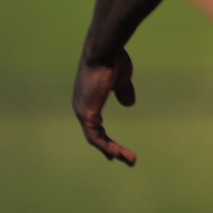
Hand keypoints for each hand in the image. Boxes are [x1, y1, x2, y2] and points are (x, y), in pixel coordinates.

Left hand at [73, 46, 138, 164]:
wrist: (104, 52)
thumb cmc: (113, 61)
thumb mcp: (122, 80)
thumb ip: (123, 92)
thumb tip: (128, 104)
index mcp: (89, 100)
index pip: (96, 126)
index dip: (107, 139)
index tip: (117, 151)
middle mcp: (82, 108)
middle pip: (96, 136)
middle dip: (112, 149)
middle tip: (128, 159)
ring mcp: (83, 111)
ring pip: (96, 139)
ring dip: (113, 150)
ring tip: (130, 160)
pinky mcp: (87, 113)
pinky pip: (95, 136)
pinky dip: (106, 146)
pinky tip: (117, 154)